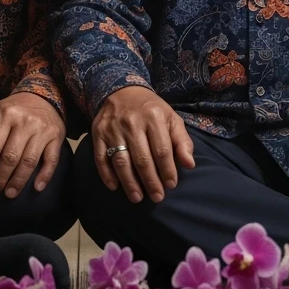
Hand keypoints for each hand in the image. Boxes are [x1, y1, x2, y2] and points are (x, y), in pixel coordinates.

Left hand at [0, 92, 64, 199]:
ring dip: (18, 181)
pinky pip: (52, 159)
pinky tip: (37, 188)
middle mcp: (24, 121)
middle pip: (10, 157)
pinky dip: (45, 175)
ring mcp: (42, 129)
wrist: (41, 96)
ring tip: (9, 194)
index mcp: (5, 114)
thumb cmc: (11, 110)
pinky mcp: (57, 136)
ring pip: (29, 161)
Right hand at [92, 86, 194, 203]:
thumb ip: (182, 141)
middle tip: (157, 197)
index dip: (168, 170)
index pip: (162, 150)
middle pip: (142, 158)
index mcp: (153, 117)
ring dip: (130, 183)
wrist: (121, 90)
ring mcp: (113, 128)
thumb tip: (189, 164)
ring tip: (137, 198)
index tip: (171, 185)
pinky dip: (106, 174)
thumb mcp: (171, 118)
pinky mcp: (98, 133)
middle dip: (151, 181)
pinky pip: (101, 158)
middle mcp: (132, 122)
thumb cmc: (151, 110)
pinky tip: (114, 187)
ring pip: (121, 161)